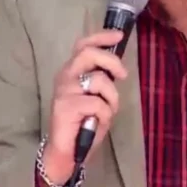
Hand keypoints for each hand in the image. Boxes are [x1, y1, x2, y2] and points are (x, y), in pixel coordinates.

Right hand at [42, 29, 127, 183]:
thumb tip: (117, 67)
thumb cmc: (83, 123)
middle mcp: (65, 75)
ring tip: (106, 112)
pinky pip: (98, 103)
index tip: (119, 35)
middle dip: (111, 61)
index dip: (101, 37)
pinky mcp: (66, 105)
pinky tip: (96, 123)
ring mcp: (64, 90)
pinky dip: (105, 114)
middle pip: (88, 53)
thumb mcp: (96, 97)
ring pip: (98, 80)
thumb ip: (102, 81)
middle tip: (122, 75)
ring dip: (111, 98)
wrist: (67, 151)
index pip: (83, 45)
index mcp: (72, 71)